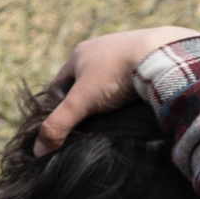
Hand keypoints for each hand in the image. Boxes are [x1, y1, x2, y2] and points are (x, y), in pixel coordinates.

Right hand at [36, 26, 199, 153]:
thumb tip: (38, 151)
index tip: (63, 126)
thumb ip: (57, 125)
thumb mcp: (81, 102)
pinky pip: (131, 76)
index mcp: (80, 54)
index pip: (58, 85)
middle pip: (84, 82)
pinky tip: (133, 102)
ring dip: (108, 95)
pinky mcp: (147, 54)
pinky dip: (129, 89)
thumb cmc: (115, 74)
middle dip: (85, 101)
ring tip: (112, 116)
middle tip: (89, 123)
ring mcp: (125, 48)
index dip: (57, 107)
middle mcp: (100, 47)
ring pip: (109, 78)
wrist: (161, 52)